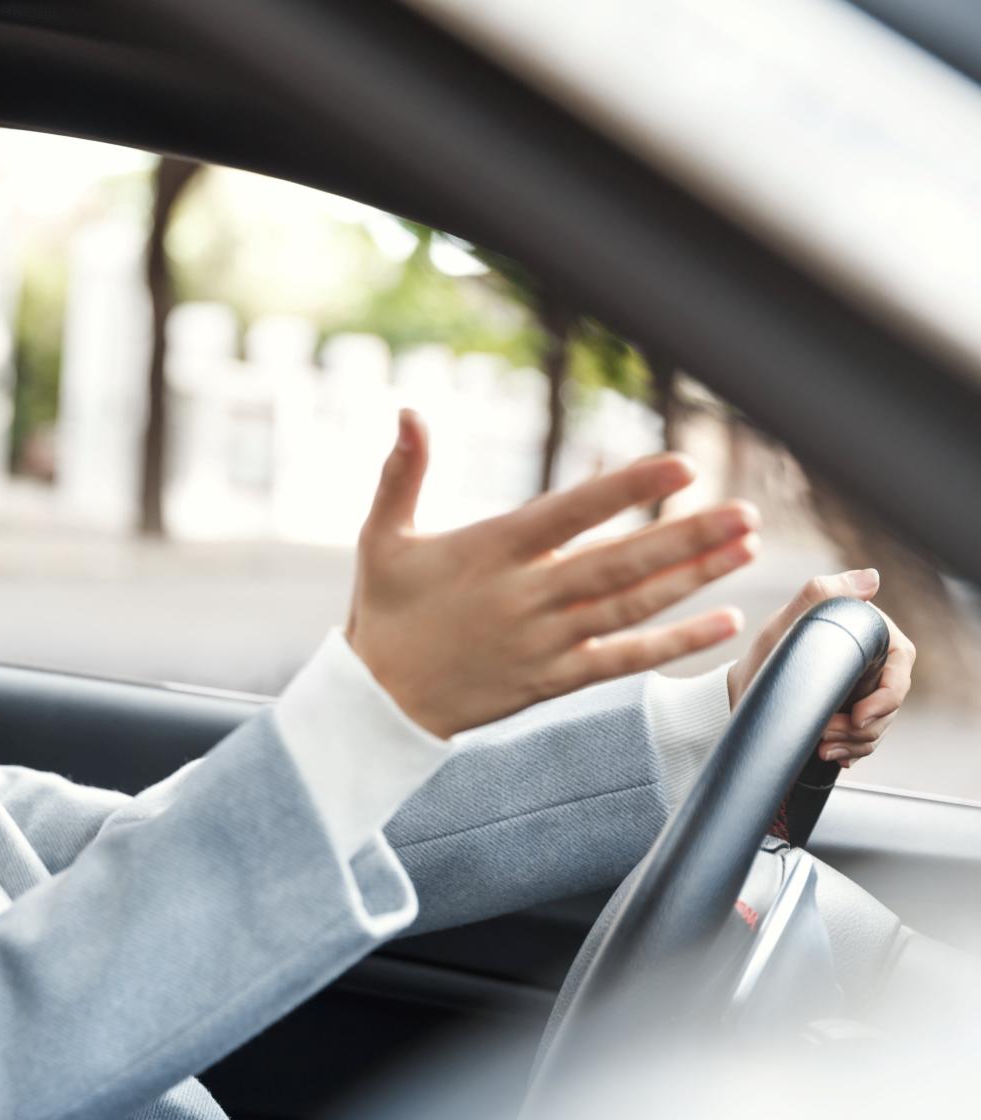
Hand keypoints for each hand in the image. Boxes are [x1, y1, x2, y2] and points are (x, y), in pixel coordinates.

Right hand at [347, 408, 759, 737]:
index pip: (571, 513)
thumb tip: (407, 412)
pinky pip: (622, 660)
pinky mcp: (551, 680)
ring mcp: (542, 641)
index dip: (627, 488)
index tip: (682, 466)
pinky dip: (673, 644)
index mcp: (490, 551)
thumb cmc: (383, 614)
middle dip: (686, 536)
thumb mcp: (381, 538)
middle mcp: (524, 596)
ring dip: (693, 578)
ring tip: (746, 549)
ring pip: (630, 607)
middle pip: (618, 563)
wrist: (376, 704)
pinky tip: (721, 623)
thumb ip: (401, 473)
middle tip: (744, 512)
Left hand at [725, 569, 915, 766]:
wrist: (743, 691)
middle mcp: (872, 663)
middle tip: (826, 735)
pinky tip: (829, 754)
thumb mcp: (787, 623)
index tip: (859, 716)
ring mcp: (864, 692)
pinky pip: (864, 741)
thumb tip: (871, 578)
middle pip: (892, 702)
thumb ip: (822, 594)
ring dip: (854, 743)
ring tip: (821, 747)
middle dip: (863, 728)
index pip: (900, 665)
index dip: (888, 695)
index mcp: (868, 635)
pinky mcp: (851, 717)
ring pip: (879, 726)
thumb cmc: (766, 651)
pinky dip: (850, 752)